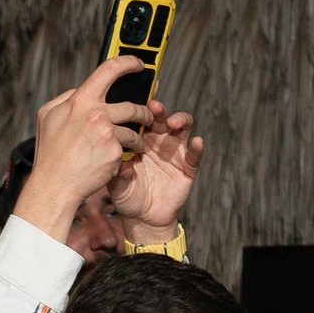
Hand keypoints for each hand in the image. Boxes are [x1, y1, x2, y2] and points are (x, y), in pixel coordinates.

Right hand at [13, 57, 150, 241]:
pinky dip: (126, 155)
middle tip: (147, 116)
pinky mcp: (115, 152)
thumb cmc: (50, 153)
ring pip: (133, 129)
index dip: (128, 62)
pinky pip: (127, 149)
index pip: (109, 69)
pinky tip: (118, 162)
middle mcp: (96, 113)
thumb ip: (66, 98)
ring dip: (139, 137)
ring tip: (137, 145)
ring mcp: (107, 133)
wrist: (54, 186)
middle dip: (144, 111)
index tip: (139, 64)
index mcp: (80, 100)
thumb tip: (80, 90)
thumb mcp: (48, 116)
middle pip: (132, 105)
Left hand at [107, 98, 202, 236]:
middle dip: (159, 109)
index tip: (136, 94)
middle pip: (162, 117)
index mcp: (139, 138)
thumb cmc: (126, 196)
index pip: (141, 117)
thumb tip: (122, 164)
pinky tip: (197, 142)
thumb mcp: (116, 185)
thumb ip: (118, 173)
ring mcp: (175, 152)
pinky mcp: (187, 167)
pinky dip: (197, 147)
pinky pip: (194, 155)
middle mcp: (158, 140)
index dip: (140, 104)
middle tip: (153, 106)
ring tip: (173, 123)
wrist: (143, 218)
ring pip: (182, 128)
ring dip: (179, 120)